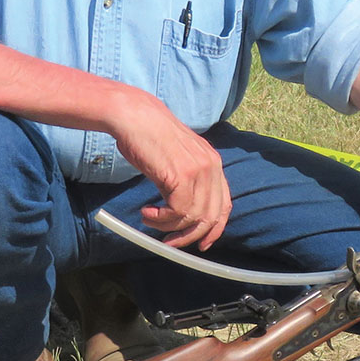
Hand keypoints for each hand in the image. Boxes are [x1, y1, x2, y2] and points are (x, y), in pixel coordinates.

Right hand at [110, 92, 231, 250]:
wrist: (135, 117)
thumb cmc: (149, 137)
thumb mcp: (178, 158)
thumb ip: (188, 179)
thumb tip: (185, 211)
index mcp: (213, 162)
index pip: (224, 205)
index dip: (214, 228)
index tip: (202, 243)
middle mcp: (211, 167)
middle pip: (210, 216)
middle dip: (189, 236)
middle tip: (169, 242)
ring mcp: (198, 171)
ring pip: (193, 218)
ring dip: (169, 227)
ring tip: (150, 220)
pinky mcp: (182, 176)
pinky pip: (178, 212)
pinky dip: (160, 220)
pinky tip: (146, 213)